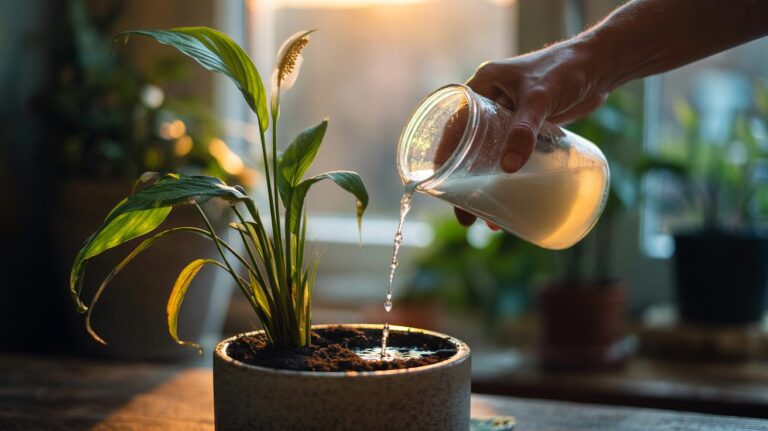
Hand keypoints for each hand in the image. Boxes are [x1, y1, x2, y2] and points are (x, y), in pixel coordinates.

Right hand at [453, 38, 610, 226]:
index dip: (444, 157)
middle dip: (465, 183)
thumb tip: (507, 169)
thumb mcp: (540, 98)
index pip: (453, 126)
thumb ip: (524, 130)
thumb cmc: (568, 69)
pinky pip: (512, 155)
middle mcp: (491, 101)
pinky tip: (514, 198)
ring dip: (488, 185)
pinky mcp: (529, 127)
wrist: (602, 64)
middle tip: (466, 216)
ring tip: (489, 218)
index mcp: (482, 86)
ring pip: (490, 156)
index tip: (441, 187)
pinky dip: (510, 176)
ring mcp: (510, 115)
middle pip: (468, 148)